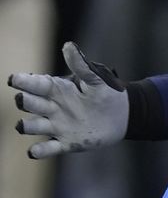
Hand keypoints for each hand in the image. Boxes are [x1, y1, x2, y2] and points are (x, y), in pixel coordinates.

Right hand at [9, 42, 128, 158]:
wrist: (122, 116)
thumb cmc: (106, 94)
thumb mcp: (96, 79)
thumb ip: (81, 65)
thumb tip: (68, 45)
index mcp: (59, 90)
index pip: (38, 85)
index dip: (25, 82)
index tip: (14, 78)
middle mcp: (54, 108)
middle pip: (33, 104)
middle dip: (25, 101)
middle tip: (21, 98)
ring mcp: (58, 126)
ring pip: (36, 126)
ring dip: (28, 126)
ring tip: (23, 125)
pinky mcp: (67, 143)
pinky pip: (49, 148)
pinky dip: (41, 150)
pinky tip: (34, 151)